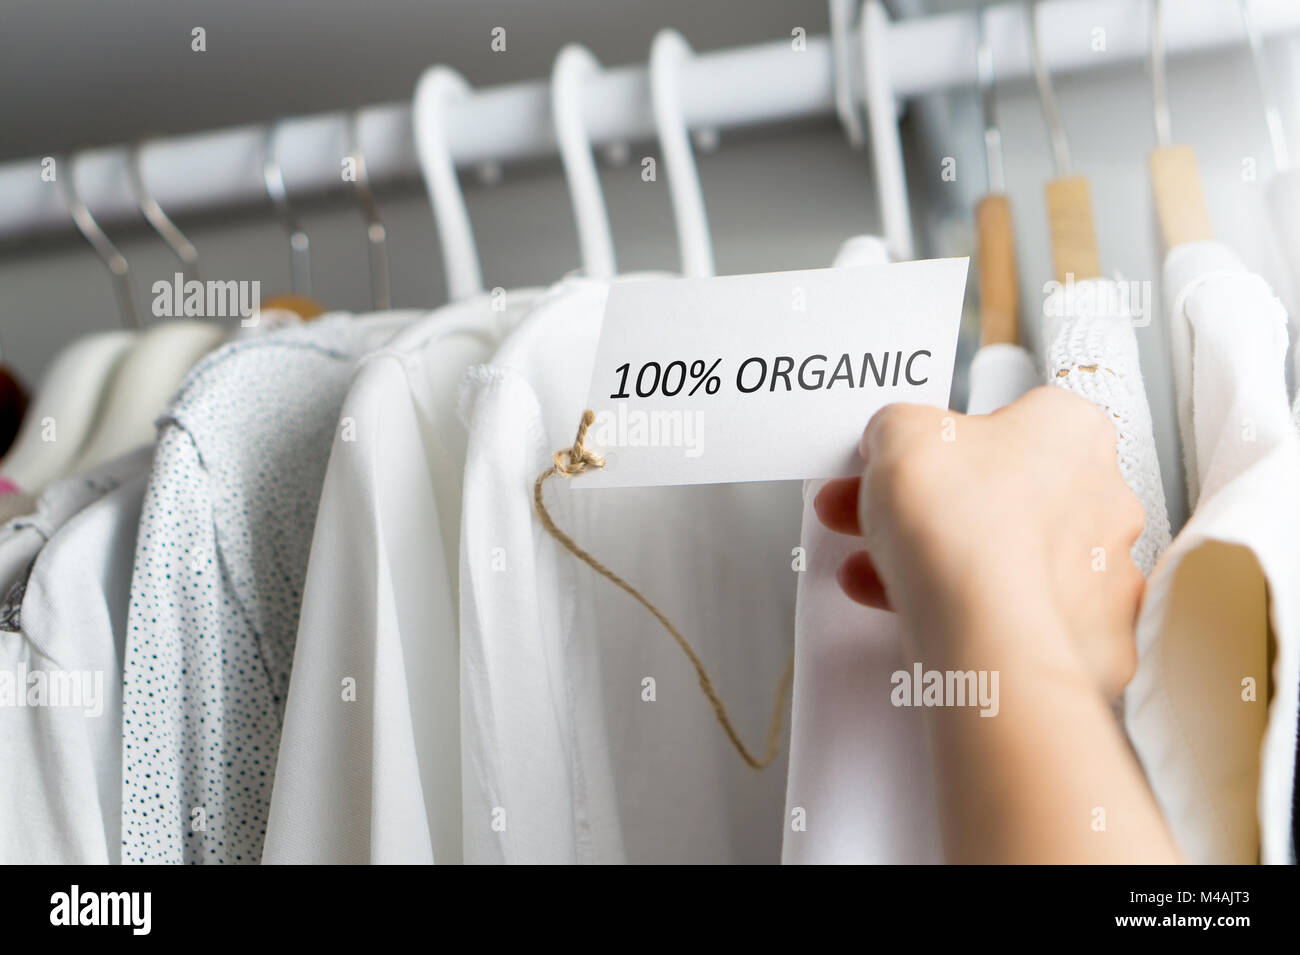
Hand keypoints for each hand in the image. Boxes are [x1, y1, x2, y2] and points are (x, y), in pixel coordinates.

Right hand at [814, 386, 1144, 698]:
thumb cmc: (968, 529)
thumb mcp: (900, 433)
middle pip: (1009, 491)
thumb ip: (899, 425)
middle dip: (941, 502)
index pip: (1011, 419)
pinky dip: (975, 609)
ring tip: (887, 566)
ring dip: (951, 556)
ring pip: (1014, 556)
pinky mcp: (1089, 636)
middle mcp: (1104, 498)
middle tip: (889, 513)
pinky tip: (923, 607)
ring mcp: (1102, 572)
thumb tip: (895, 435)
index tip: (915, 455)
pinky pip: (1023, 612)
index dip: (950, 439)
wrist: (987, 630)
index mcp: (1073, 431)